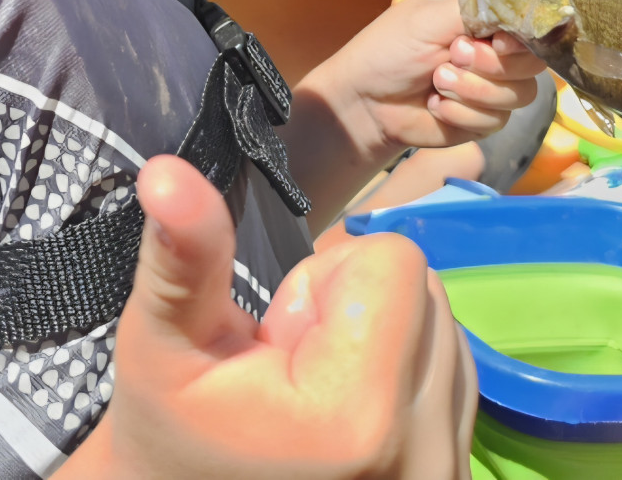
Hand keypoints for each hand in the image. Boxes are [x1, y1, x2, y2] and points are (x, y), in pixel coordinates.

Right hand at [64, 156, 475, 479]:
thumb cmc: (173, 430)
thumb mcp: (163, 343)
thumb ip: (185, 256)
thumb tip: (166, 172)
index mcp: (356, 412)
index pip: (395, 259)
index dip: (324, 279)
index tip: (278, 339)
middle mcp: (424, 452)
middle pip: (426, 289)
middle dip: (357, 307)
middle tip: (293, 367)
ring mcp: (447, 473)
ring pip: (445, 328)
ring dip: (385, 340)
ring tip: (319, 393)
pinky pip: (458, 376)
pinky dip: (409, 377)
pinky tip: (353, 414)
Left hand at [283, 0, 544, 220]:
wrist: (365, 104)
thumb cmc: (389, 50)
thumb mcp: (427, 18)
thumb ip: (475, 7)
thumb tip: (519, 2)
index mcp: (482, 16)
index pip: (529, 19)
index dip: (521, 34)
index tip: (497, 41)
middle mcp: (495, 48)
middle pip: (532, 60)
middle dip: (490, 64)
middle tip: (451, 57)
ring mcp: (493, 85)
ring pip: (520, 94)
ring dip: (473, 91)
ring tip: (437, 82)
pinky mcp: (486, 119)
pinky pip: (498, 120)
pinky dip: (462, 114)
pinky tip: (436, 106)